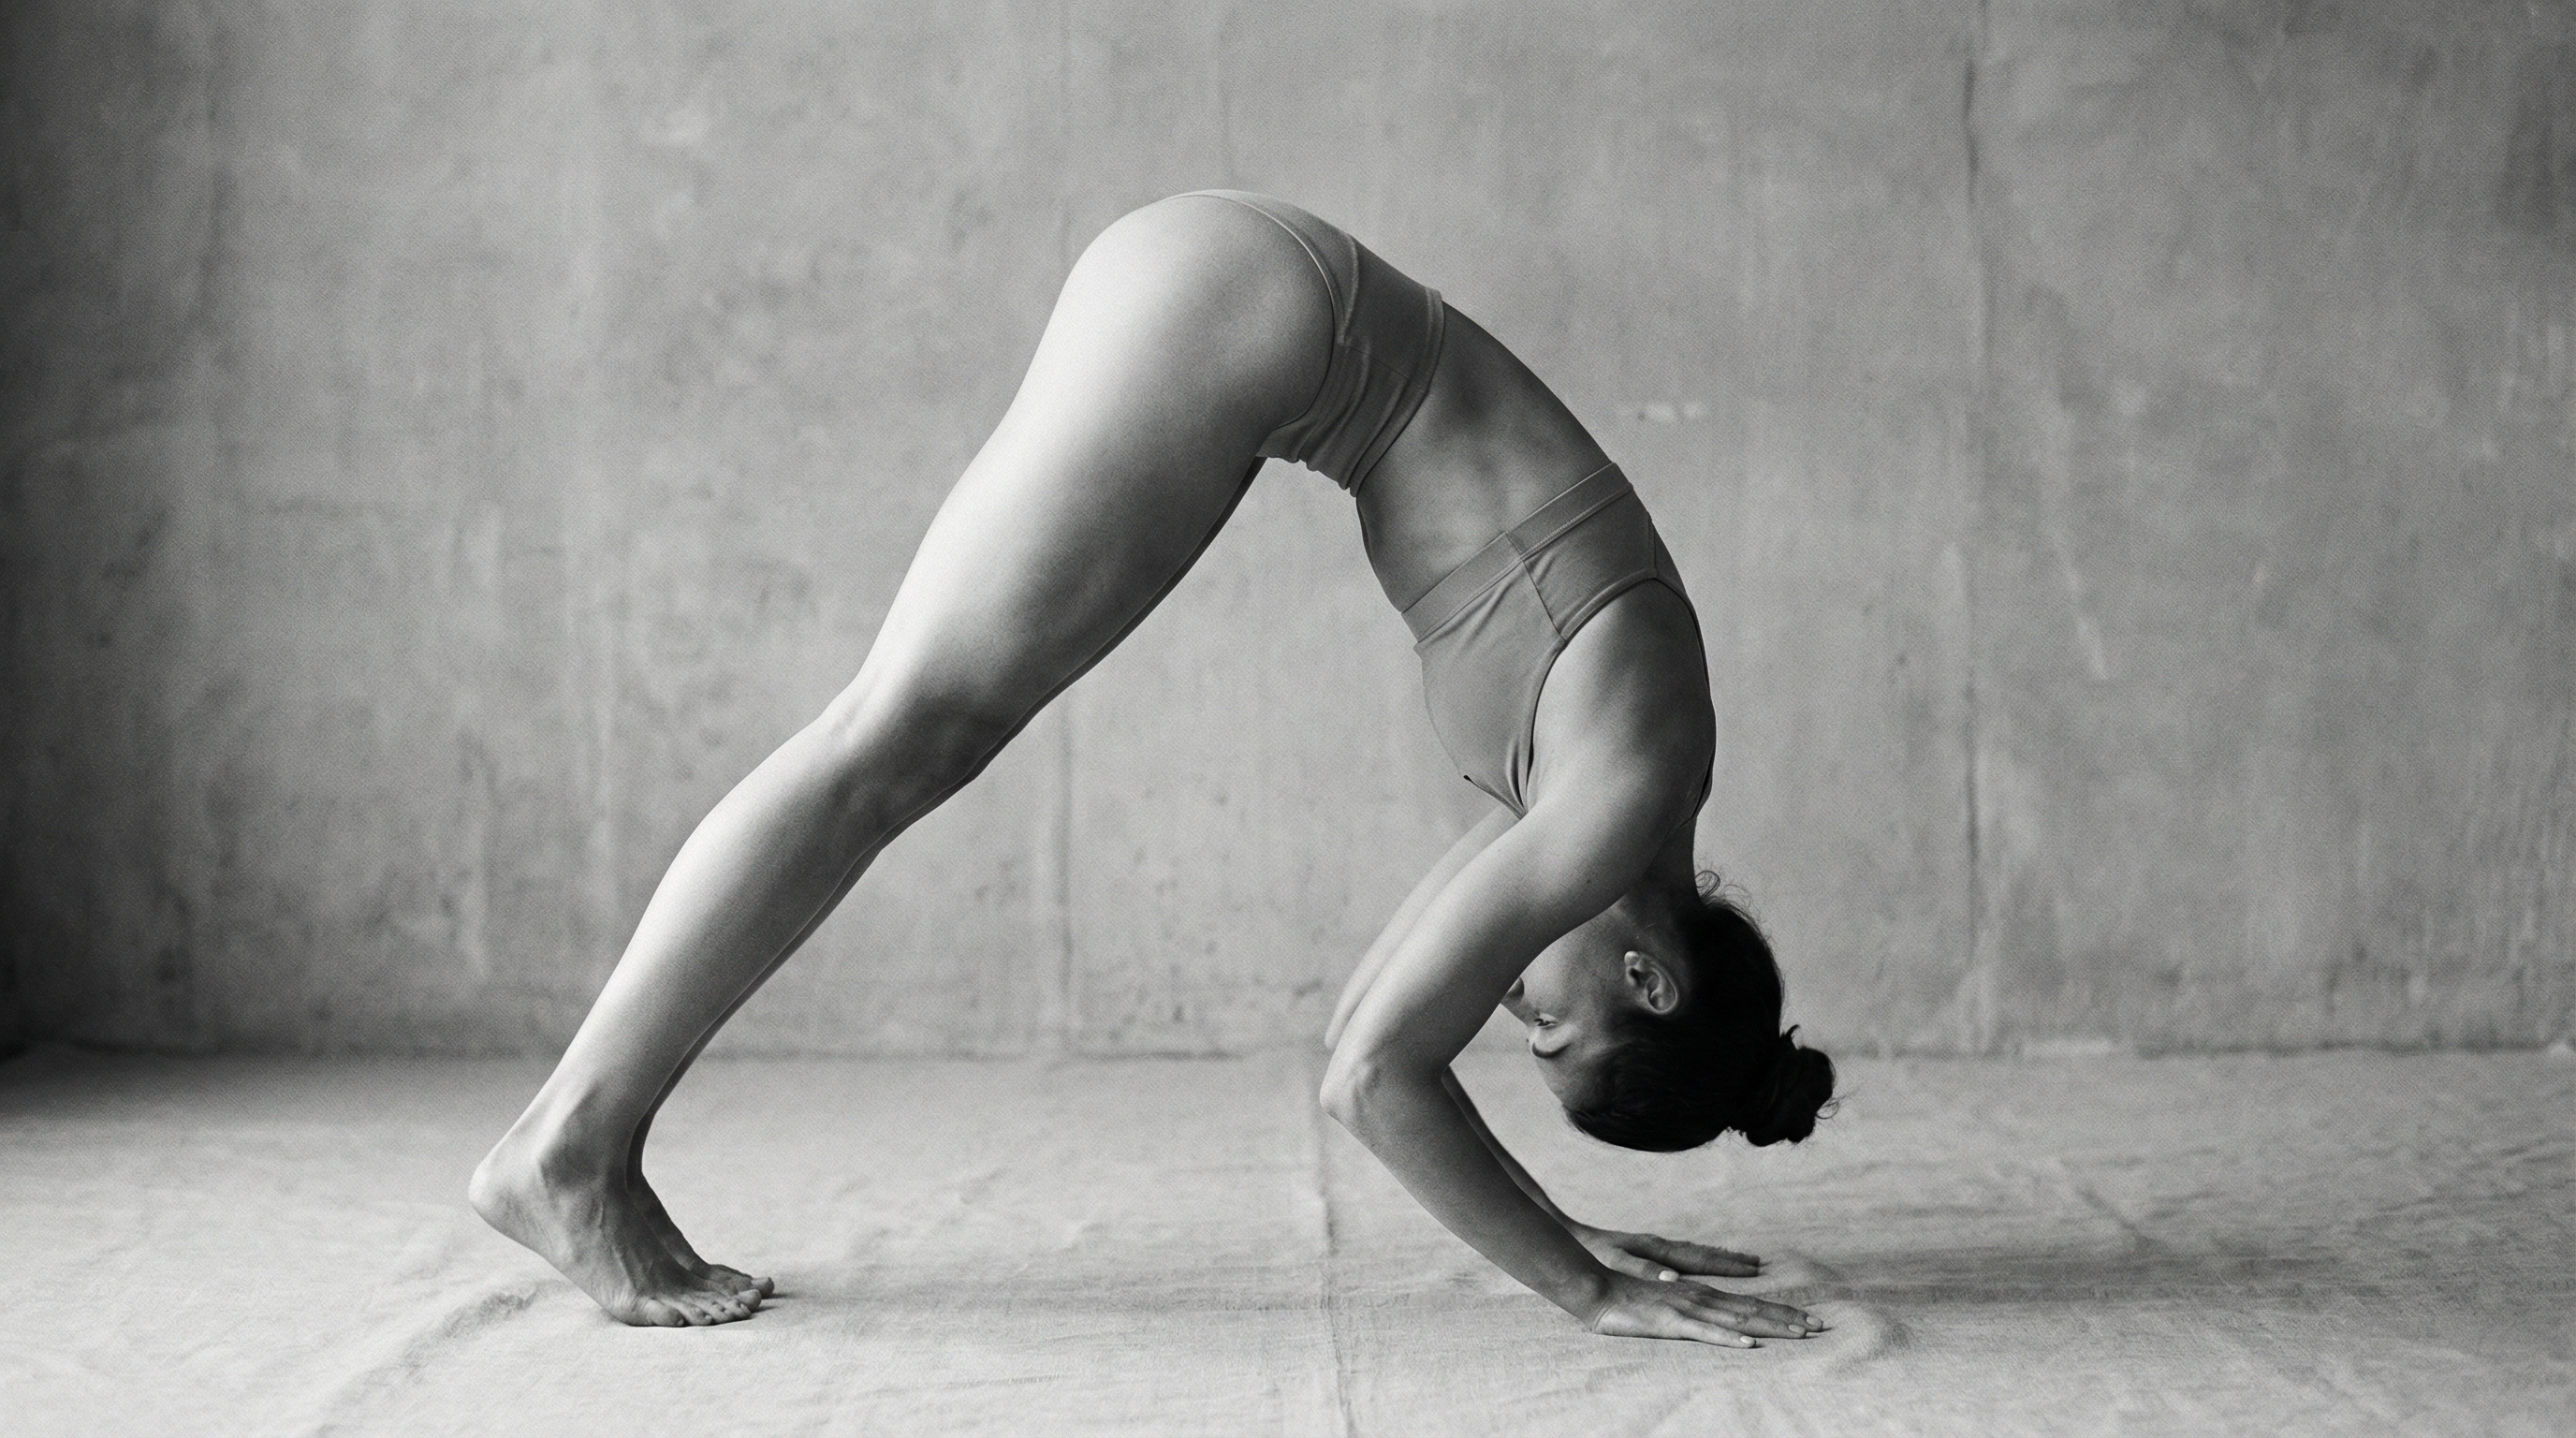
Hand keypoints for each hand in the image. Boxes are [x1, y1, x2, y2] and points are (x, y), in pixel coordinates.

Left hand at [1565, 1222, 1761, 1280]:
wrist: (1574, 1236)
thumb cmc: (1593, 1253)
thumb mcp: (1615, 1262)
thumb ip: (1642, 1270)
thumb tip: (1671, 1278)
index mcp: (1657, 1252)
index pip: (1699, 1260)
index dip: (1726, 1266)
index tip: (1752, 1269)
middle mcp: (1662, 1247)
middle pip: (1705, 1254)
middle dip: (1732, 1261)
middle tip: (1759, 1264)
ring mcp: (1657, 1246)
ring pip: (1697, 1252)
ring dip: (1721, 1258)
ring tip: (1744, 1261)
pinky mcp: (1649, 1249)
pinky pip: (1686, 1254)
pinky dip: (1704, 1257)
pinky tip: (1708, 1261)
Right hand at [1581, 1270, 1824, 1346]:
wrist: (1595, 1287)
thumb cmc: (1627, 1298)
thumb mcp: (1667, 1303)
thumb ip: (1690, 1310)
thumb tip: (1714, 1319)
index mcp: (1702, 1296)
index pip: (1750, 1304)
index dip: (1781, 1311)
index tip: (1808, 1320)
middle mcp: (1701, 1299)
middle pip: (1753, 1310)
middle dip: (1788, 1318)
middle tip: (1821, 1326)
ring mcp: (1688, 1310)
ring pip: (1738, 1321)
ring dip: (1771, 1326)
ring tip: (1800, 1333)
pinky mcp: (1671, 1323)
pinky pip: (1704, 1334)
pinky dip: (1728, 1339)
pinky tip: (1748, 1346)